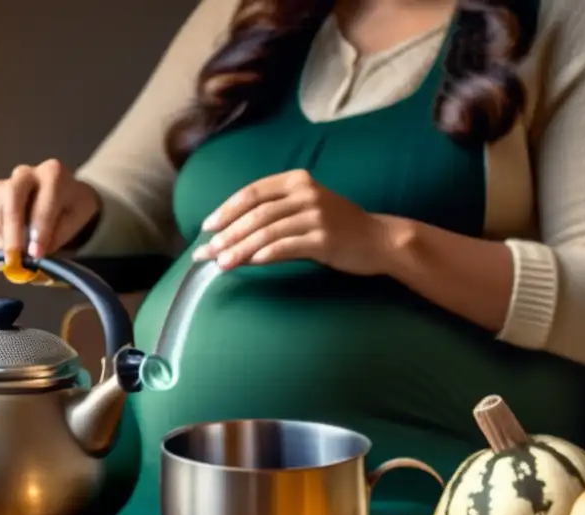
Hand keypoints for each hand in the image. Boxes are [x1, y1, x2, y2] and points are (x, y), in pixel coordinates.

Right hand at [0, 159, 100, 259]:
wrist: (59, 197)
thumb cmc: (70, 208)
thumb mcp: (77, 219)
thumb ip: (58, 234)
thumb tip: (34, 252)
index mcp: (52, 174)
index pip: (43, 202)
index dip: (39, 230)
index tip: (37, 253)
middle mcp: (23, 174)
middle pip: (10, 198)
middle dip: (12, 231)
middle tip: (14, 258)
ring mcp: (1, 183)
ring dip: (0, 238)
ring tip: (14, 254)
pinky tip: (4, 243)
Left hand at [193, 170, 393, 274]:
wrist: (378, 240)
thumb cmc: (336, 228)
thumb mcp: (304, 211)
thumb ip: (272, 218)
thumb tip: (231, 239)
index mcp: (296, 180)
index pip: (252, 193)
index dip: (226, 209)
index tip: (206, 227)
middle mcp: (305, 193)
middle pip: (256, 213)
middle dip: (227, 233)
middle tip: (207, 251)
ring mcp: (316, 215)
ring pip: (267, 231)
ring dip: (240, 248)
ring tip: (221, 263)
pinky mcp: (324, 238)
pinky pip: (287, 245)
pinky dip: (265, 254)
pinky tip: (250, 263)